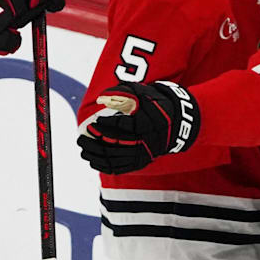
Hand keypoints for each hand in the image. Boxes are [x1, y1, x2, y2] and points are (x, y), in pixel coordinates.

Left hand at [77, 82, 200, 173]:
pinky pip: (121, 168)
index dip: (107, 125)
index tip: (95, 122)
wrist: (178, 123)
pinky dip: (105, 166)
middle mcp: (146, 141)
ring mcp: (144, 154)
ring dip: (97, 155)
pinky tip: (93, 161)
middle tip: (82, 137)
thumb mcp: (145, 93)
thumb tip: (103, 96)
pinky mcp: (142, 162)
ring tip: (83, 149)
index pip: (124, 126)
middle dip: (96, 141)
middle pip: (117, 144)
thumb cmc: (157, 105)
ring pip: (116, 158)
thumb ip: (125, 92)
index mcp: (148, 123)